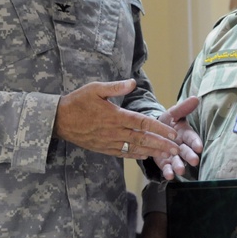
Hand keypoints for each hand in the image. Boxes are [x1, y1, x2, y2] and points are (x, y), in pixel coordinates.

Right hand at [54, 79, 179, 159]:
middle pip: (142, 139)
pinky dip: (136, 155)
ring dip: (153, 152)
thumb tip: (132, 82)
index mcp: (115, 116)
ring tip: (168, 155)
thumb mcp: (95, 88)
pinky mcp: (103, 148)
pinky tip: (146, 156)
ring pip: (135, 148)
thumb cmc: (78, 101)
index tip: (172, 132)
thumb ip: (115, 87)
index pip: (142, 123)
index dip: (159, 128)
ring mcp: (109, 142)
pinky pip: (123, 154)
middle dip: (161, 144)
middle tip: (177, 148)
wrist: (59, 120)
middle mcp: (114, 131)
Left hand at [153, 96, 202, 179]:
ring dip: (180, 166)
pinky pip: (167, 168)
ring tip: (181, 171)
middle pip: (186, 151)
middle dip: (190, 156)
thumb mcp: (173, 113)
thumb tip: (195, 98)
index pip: (192, 138)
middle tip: (194, 161)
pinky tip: (169, 176)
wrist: (153, 130)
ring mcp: (173, 156)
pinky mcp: (165, 163)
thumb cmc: (166, 121)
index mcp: (185, 133)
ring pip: (178, 161)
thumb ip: (184, 108)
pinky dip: (169, 172)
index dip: (195, 142)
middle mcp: (181, 146)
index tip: (199, 147)